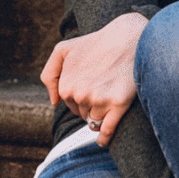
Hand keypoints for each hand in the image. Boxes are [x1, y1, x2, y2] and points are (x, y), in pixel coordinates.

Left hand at [40, 12, 146, 146]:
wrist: (129, 37)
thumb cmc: (97, 42)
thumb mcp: (63, 49)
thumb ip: (49, 74)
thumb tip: (54, 101)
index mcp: (66, 86)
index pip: (70, 104)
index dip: (81, 95)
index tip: (92, 83)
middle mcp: (80, 95)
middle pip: (82, 113)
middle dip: (91, 105)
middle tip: (104, 85)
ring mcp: (99, 101)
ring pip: (95, 121)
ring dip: (101, 115)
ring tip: (111, 94)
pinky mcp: (118, 104)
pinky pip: (106, 131)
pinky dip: (104, 138)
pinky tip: (103, 141)